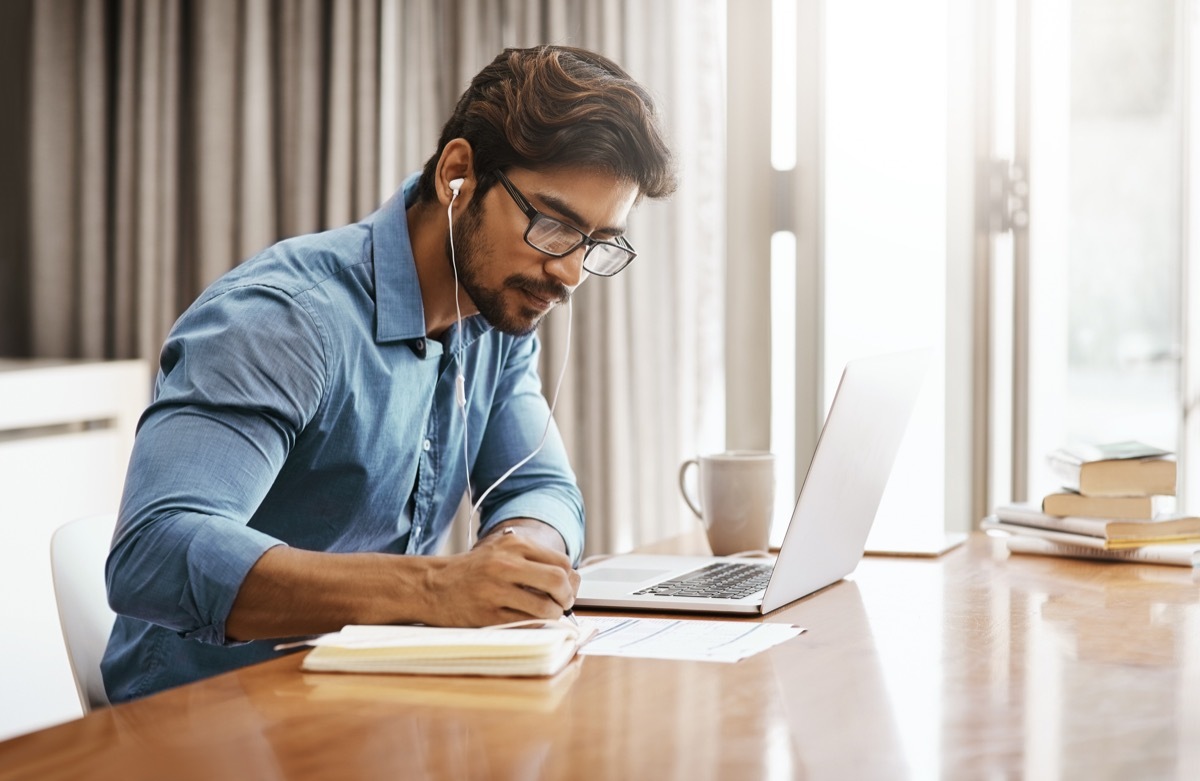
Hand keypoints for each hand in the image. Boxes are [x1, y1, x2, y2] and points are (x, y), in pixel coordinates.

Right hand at [422, 524, 579, 625]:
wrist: (434, 585)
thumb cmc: (476, 571)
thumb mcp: (503, 551)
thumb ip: (535, 560)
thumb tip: (573, 581)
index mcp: (514, 544)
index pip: (562, 562)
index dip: (570, 579)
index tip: (565, 588)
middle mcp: (505, 564)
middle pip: (558, 581)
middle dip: (567, 597)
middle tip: (562, 603)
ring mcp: (496, 591)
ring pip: (546, 607)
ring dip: (553, 615)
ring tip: (545, 614)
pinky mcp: (488, 615)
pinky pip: (527, 624)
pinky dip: (535, 625)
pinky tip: (528, 620)